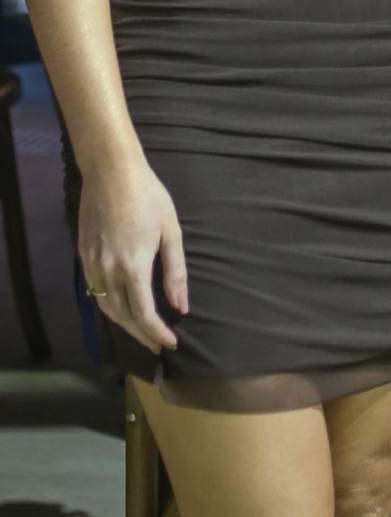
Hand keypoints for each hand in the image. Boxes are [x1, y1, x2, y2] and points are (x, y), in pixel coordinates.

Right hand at [78, 155, 187, 352]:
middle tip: (157, 345)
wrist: (111, 171)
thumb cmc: (148, 197)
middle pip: (123, 317)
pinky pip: (95, 291)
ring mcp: (92, 264)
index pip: (144, 315)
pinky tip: (122, 306)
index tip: (170, 344)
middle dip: (141, 335)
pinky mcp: (83, 255)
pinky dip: (109, 305)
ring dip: (124, 324)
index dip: (157, 334)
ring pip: (106, 307)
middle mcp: (108, 271)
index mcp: (133, 267)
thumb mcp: (171, 231)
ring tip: (142, 332)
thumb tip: (181, 306)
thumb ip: (175, 271)